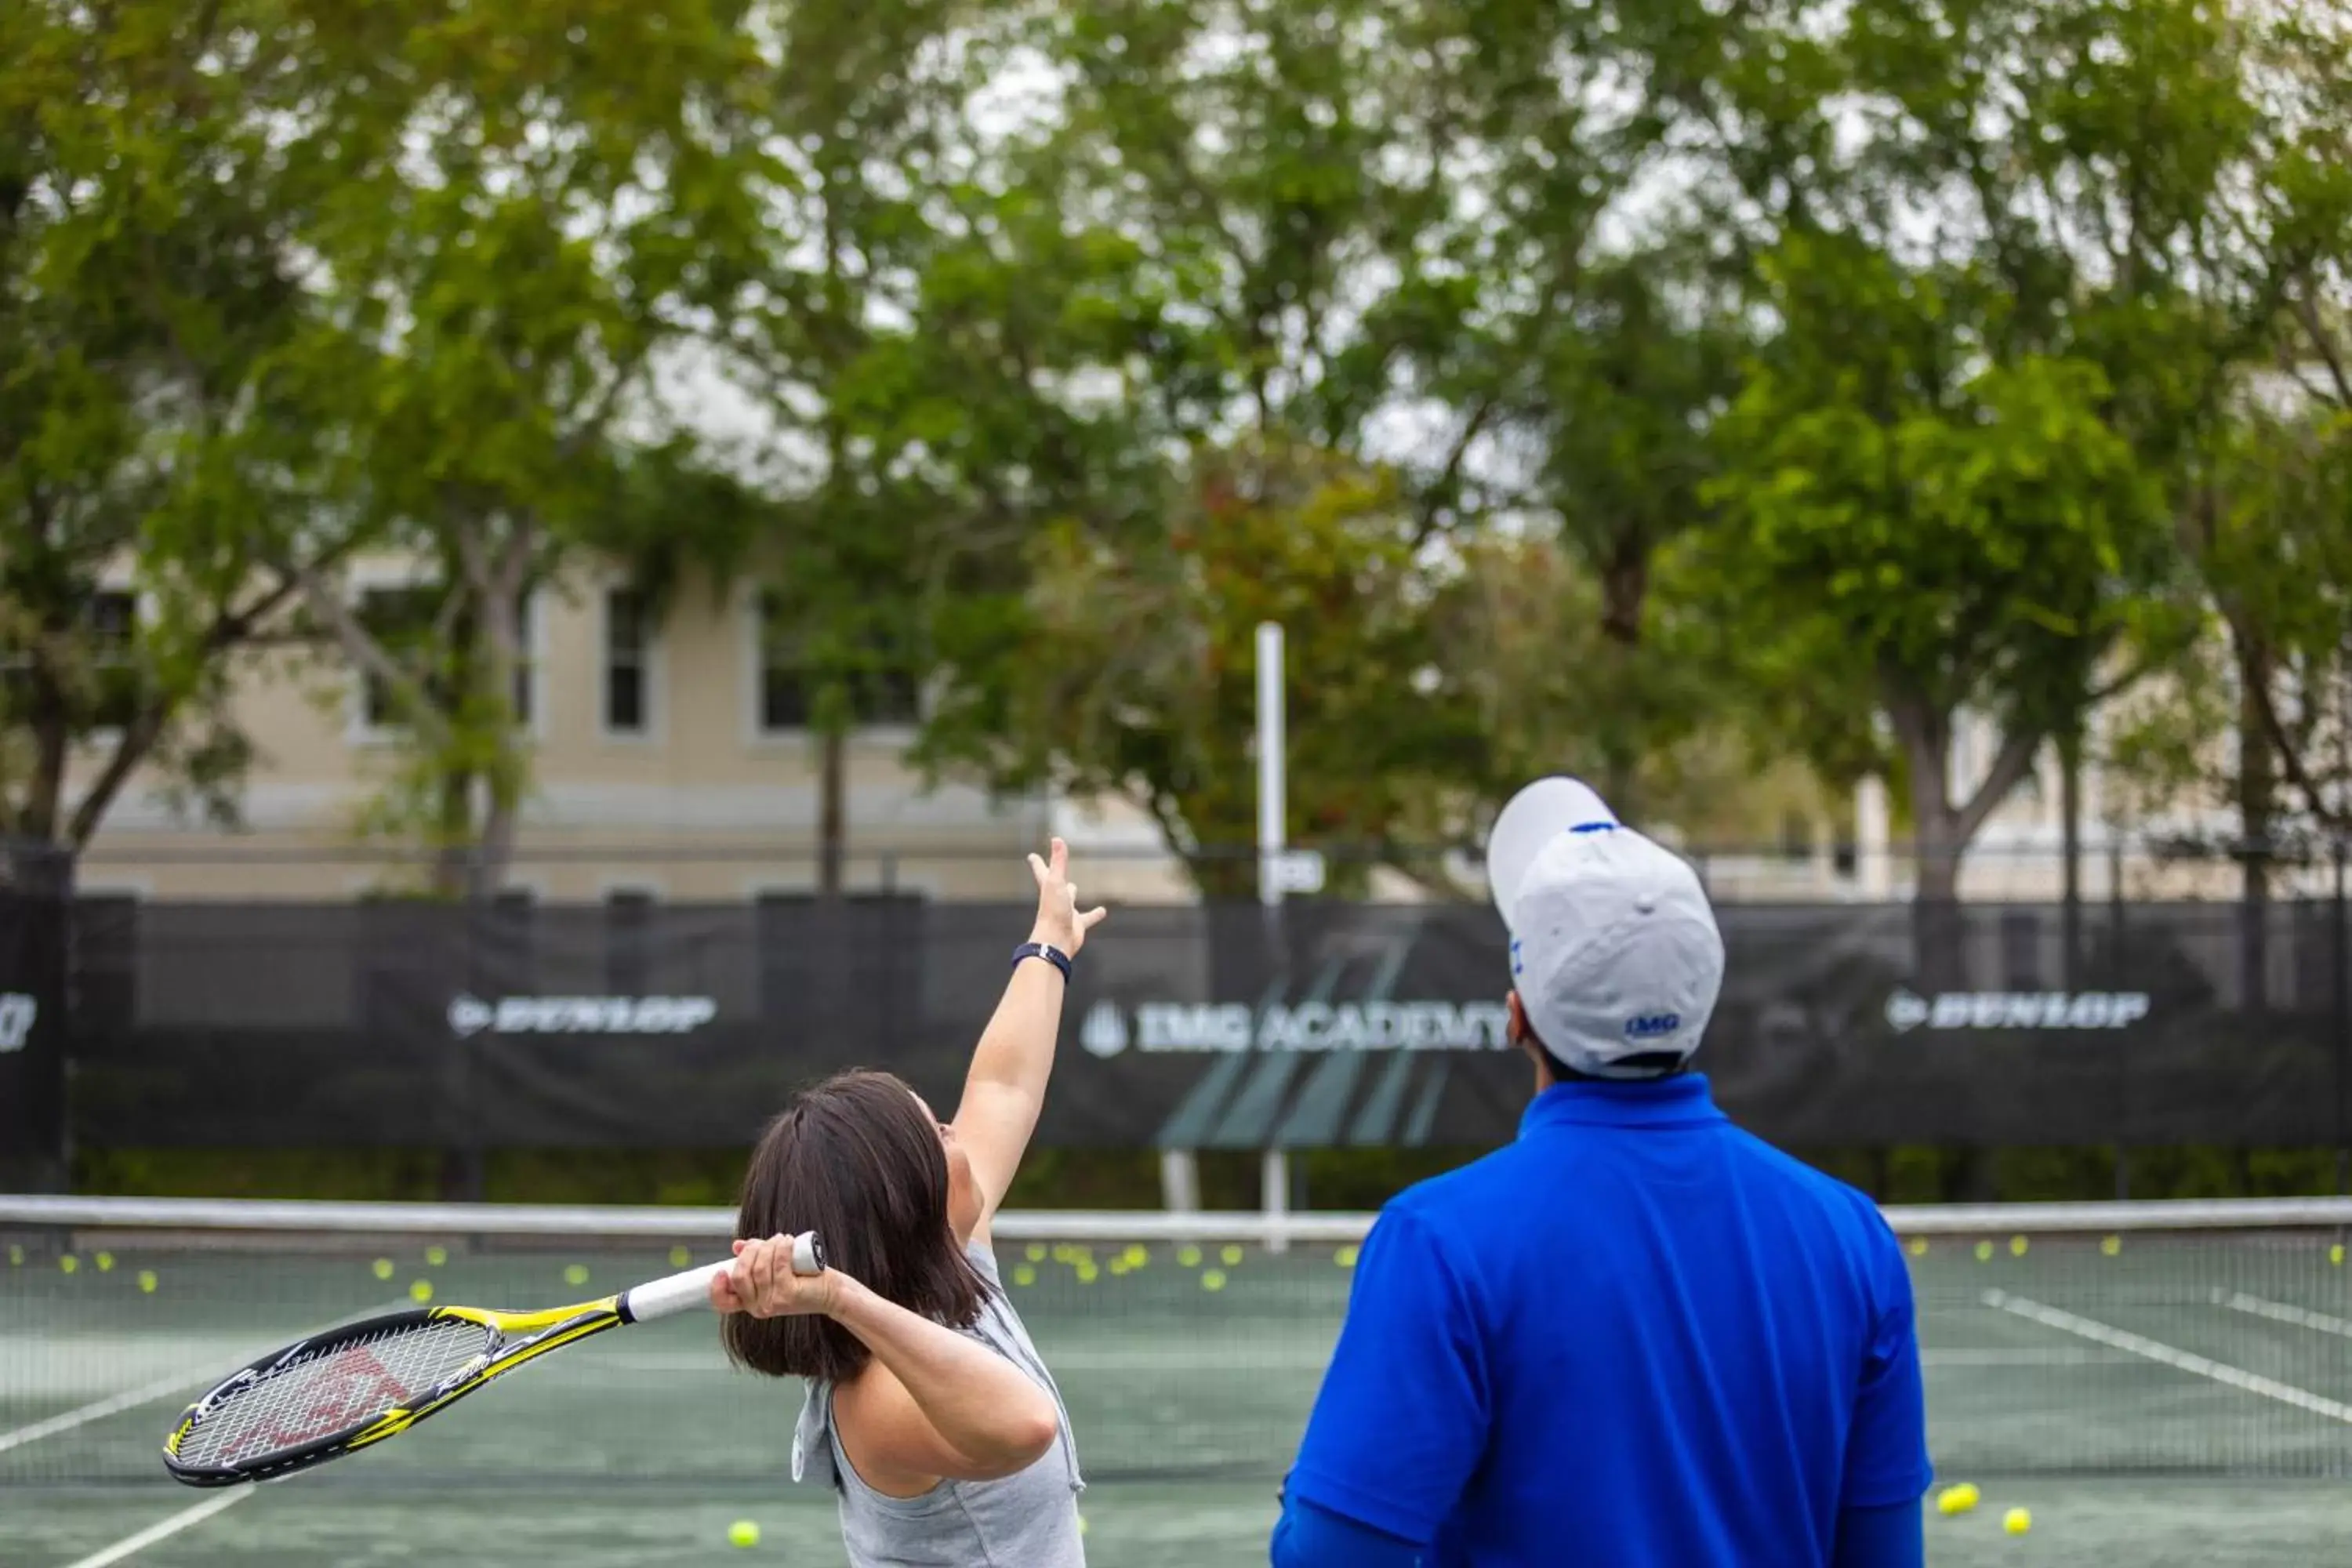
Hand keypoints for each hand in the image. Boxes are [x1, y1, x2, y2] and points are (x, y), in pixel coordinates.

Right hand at [708, 1235, 839, 1318]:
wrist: (832, 1291)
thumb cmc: (803, 1277)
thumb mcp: (774, 1266)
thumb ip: (755, 1256)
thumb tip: (737, 1245)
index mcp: (751, 1302)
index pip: (723, 1303)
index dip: (716, 1287)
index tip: (721, 1270)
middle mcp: (759, 1307)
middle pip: (739, 1275)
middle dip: (751, 1252)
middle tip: (767, 1243)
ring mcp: (773, 1303)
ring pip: (759, 1268)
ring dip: (769, 1246)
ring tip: (782, 1240)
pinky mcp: (788, 1295)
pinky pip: (778, 1264)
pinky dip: (781, 1248)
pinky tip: (789, 1241)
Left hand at [1026, 836, 1108, 957]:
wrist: (1056, 941)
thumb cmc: (1052, 912)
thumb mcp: (1056, 882)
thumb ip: (1058, 862)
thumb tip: (1057, 839)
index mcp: (1048, 888)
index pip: (1042, 871)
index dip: (1037, 863)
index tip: (1032, 856)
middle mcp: (1056, 899)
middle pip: (1055, 885)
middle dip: (1054, 877)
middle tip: (1055, 870)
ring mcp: (1066, 912)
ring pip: (1070, 901)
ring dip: (1072, 894)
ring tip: (1076, 887)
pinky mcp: (1078, 925)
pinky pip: (1088, 918)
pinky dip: (1095, 914)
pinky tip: (1102, 911)